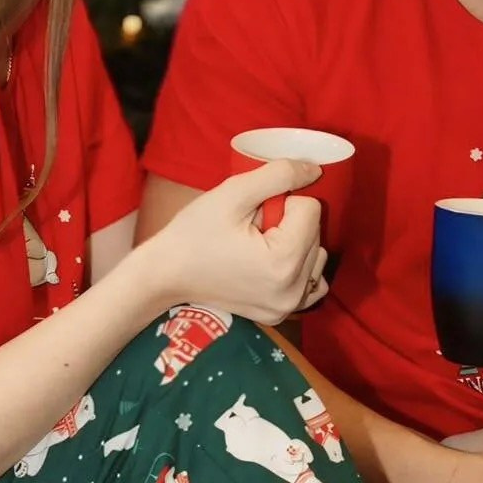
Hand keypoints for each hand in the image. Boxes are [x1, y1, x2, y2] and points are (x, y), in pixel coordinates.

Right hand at [135, 163, 326, 327]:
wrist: (166, 274)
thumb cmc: (193, 234)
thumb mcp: (233, 193)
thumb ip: (279, 175)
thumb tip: (315, 169)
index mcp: (283, 261)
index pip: (311, 209)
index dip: (282, 200)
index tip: (253, 212)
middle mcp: (292, 290)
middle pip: (316, 233)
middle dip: (289, 222)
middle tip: (252, 226)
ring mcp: (288, 306)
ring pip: (316, 255)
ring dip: (295, 242)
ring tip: (258, 244)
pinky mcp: (281, 313)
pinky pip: (312, 283)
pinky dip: (299, 267)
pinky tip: (272, 261)